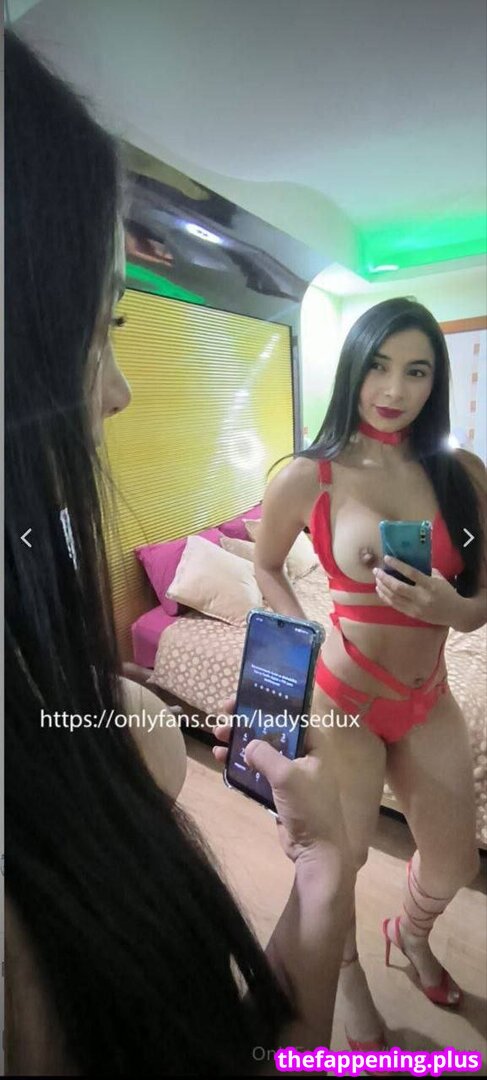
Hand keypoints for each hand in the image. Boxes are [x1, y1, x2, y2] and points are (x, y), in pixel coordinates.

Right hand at [213, 699, 349, 865]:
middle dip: (246, 724)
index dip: (266, 705)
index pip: (289, 715)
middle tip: (223, 717)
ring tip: (217, 736)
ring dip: (239, 743)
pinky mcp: (276, 792)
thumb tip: (247, 744)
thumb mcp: (287, 776)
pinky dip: (239, 765)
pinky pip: (255, 772)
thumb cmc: (309, 807)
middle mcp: (301, 756)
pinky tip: (221, 759)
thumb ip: (265, 754)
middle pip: (270, 731)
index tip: (242, 700)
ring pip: (260, 751)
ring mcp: (288, 775)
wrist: (315, 850)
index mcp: (313, 746)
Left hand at [373, 556, 460, 625]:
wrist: (456, 613)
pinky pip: (395, 606)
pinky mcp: (412, 615)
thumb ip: (426, 571)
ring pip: (393, 598)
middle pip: (398, 587)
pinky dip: (385, 597)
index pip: (411, 573)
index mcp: (430, 585)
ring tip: (377, 579)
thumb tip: (410, 562)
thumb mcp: (440, 579)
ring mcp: (416, 607)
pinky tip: (380, 590)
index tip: (387, 558)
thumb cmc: (448, 593)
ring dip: (382, 587)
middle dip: (384, 578)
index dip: (397, 565)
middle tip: (376, 570)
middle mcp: (421, 597)